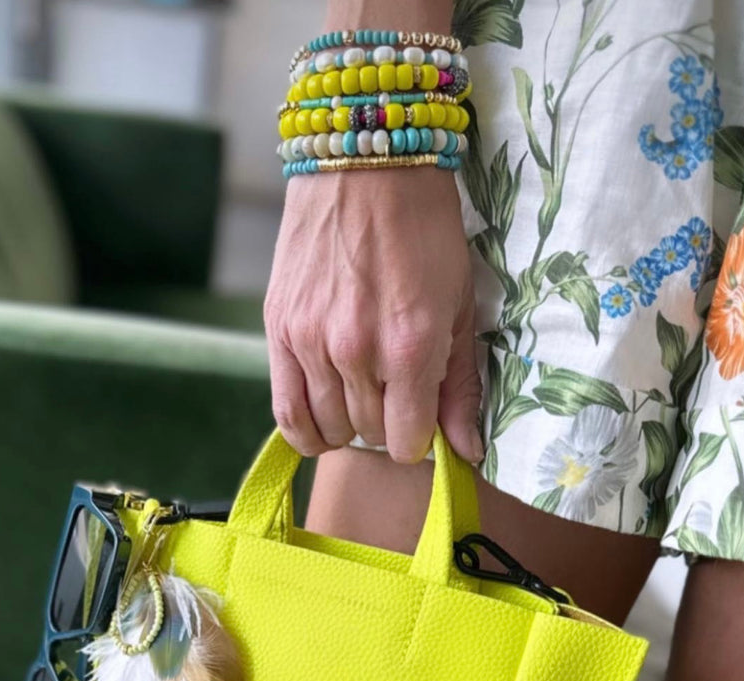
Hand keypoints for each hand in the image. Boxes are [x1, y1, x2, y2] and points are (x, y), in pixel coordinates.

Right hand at [263, 167, 483, 464]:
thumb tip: (466, 452)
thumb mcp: (459, 304)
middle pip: (371, 435)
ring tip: (362, 395)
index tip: (422, 419)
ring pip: (330, 427)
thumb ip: (460, 385)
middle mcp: (357, 351)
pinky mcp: (278, 330)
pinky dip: (306, 430)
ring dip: (350, 423)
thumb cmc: (423, 231)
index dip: (419, 439)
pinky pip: (285, 412)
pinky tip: (323, 422)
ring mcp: (311, 342)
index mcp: (410, 345)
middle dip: (388, 424)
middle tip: (396, 393)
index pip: (408, 441)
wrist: (363, 165)